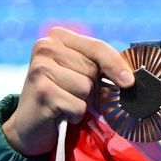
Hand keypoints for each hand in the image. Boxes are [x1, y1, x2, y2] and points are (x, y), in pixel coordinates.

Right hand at [2, 27, 133, 156]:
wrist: (30, 123)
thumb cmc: (63, 95)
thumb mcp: (82, 73)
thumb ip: (101, 66)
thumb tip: (129, 78)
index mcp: (58, 37)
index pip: (98, 47)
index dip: (117, 65)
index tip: (130, 81)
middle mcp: (45, 47)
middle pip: (93, 69)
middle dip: (93, 87)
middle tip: (75, 93)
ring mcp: (40, 68)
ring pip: (87, 88)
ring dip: (83, 102)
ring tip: (65, 102)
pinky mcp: (41, 91)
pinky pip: (78, 105)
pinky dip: (74, 114)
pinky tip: (60, 112)